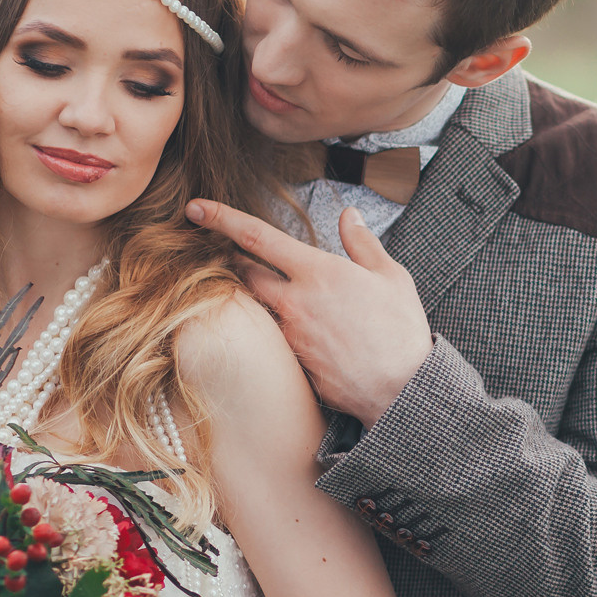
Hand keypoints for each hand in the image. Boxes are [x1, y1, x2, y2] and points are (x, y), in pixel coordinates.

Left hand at [184, 198, 432, 423]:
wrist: (401, 388)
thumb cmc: (401, 329)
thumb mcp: (390, 275)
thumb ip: (362, 242)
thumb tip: (350, 216)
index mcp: (317, 272)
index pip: (256, 237)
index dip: (221, 218)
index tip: (195, 208)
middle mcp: (294, 302)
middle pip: (244, 273)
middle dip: (235, 259)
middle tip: (236, 251)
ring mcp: (289, 335)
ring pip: (257, 306)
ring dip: (256, 293)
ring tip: (270, 288)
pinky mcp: (292, 363)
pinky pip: (275, 337)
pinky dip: (279, 325)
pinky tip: (299, 327)